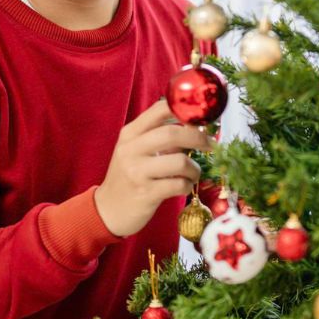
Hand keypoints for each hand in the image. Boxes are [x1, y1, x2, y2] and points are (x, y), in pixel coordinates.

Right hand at [94, 99, 213, 236]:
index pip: (160, 109)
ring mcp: (136, 172)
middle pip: (172, 133)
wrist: (108, 209)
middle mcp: (131, 149)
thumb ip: (159, 135)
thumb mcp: (136, 150)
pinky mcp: (145, 194)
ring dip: (194, 168)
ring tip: (193, 173)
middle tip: (210, 145)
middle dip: (198, 138)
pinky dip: (188, 185)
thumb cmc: (129, 175)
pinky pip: (179, 184)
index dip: (186, 111)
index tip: (202, 119)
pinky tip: (184, 186)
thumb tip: (196, 125)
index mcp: (130, 133)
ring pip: (180, 161)